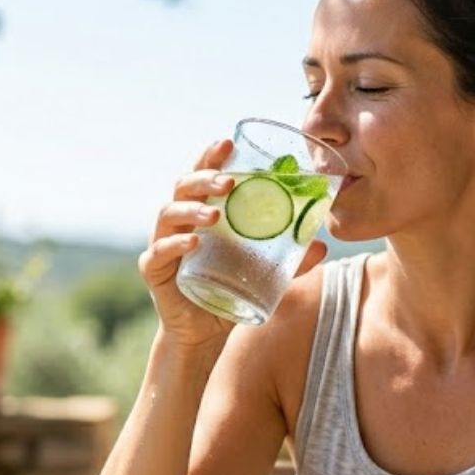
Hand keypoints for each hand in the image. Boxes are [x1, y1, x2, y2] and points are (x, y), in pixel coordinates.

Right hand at [138, 140, 326, 349]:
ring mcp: (163, 243)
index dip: (210, 156)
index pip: (202, 174)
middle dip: (203, 178)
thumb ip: (291, 260)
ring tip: (215, 215)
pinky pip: (159, 252)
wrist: (203, 331)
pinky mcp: (154, 270)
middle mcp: (179, 221)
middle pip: (183, 187)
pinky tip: (194, 242)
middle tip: (227, 182)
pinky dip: (176, 244)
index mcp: (202, 211)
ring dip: (191, 209)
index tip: (227, 142)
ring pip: (168, 214)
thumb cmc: (230, 290)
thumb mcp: (264, 273)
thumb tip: (321, 245)